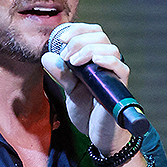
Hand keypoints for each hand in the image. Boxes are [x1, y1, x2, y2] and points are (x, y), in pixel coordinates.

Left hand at [41, 22, 132, 158]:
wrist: (98, 135)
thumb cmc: (88, 112)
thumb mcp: (69, 91)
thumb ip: (60, 74)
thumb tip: (47, 56)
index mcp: (94, 59)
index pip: (91, 32)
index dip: (77, 30)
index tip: (61, 39)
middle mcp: (107, 62)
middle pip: (99, 35)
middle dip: (79, 40)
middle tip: (65, 55)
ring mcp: (114, 72)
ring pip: (109, 47)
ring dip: (88, 49)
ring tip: (73, 62)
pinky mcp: (120, 84)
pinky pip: (119, 65)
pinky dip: (106, 60)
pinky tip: (92, 62)